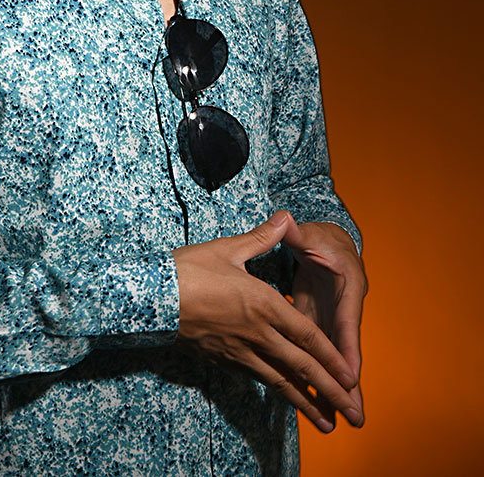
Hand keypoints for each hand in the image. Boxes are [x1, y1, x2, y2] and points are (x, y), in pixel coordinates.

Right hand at [173, 210, 363, 433]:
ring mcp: (239, 350)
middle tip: (355, 415)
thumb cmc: (188, 269)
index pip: (308, 336)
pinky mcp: (223, 358)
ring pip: (281, 382)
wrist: (151, 298)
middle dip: (332, 392)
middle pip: (302, 367)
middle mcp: (257, 333)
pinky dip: (278, 392)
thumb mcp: (228, 249)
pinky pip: (258, 379)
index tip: (353, 376)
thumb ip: (262, 237)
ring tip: (328, 424)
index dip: (333, 358)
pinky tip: (286, 398)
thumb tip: (285, 216)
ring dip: (308, 403)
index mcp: (263, 304)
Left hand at [281, 214, 366, 429]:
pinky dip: (316, 374)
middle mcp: (342, 309)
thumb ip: (297, 233)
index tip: (350, 376)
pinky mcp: (316, 324)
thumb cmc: (319, 238)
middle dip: (349, 384)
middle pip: (345, 350)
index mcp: (346, 287)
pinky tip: (314, 398)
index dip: (348, 349)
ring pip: (331, 357)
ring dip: (333, 387)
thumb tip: (286, 221)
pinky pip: (317, 352)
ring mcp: (330, 319)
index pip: (346, 321)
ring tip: (337, 420)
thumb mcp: (309, 234)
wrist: (326, 242)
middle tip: (355, 417)